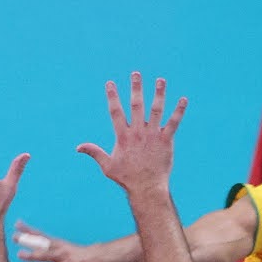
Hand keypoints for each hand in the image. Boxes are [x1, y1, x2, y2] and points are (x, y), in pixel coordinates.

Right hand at [15, 225, 108, 261]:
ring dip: (28, 239)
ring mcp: (59, 246)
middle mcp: (63, 254)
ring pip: (41, 242)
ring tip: (14, 237)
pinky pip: (41, 235)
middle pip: (46, 255)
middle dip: (33, 255)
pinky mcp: (55, 241)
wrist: (99, 256)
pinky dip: (29, 230)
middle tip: (19, 255)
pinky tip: (18, 225)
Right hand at [77, 73, 186, 195]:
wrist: (146, 188)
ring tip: (160, 80)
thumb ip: (94, 153)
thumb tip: (78, 147)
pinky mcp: (166, 140)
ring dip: (158, 93)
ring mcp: (152, 135)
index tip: (110, 83)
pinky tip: (183, 99)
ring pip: (156, 110)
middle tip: (136, 74)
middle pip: (136, 105)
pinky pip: (173, 123)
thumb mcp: (107, 166)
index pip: (115, 112)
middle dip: (136, 88)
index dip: (112, 97)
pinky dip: (178, 111)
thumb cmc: (126, 178)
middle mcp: (137, 132)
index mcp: (123, 137)